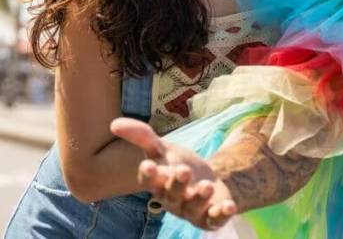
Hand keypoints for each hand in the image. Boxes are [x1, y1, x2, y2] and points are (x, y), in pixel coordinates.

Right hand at [110, 118, 238, 229]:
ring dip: (200, 197)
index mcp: (159, 182)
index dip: (148, 174)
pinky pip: (215, 218)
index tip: (148, 164)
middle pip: (172, 193)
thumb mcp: (163, 149)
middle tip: (184, 170)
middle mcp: (173, 199)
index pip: (149, 180)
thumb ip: (142, 137)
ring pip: (193, 206)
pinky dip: (221, 213)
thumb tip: (113, 123)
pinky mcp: (210, 217)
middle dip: (177, 183)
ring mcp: (191, 210)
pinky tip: (229, 206)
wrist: (208, 182)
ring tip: (207, 186)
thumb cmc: (178, 165)